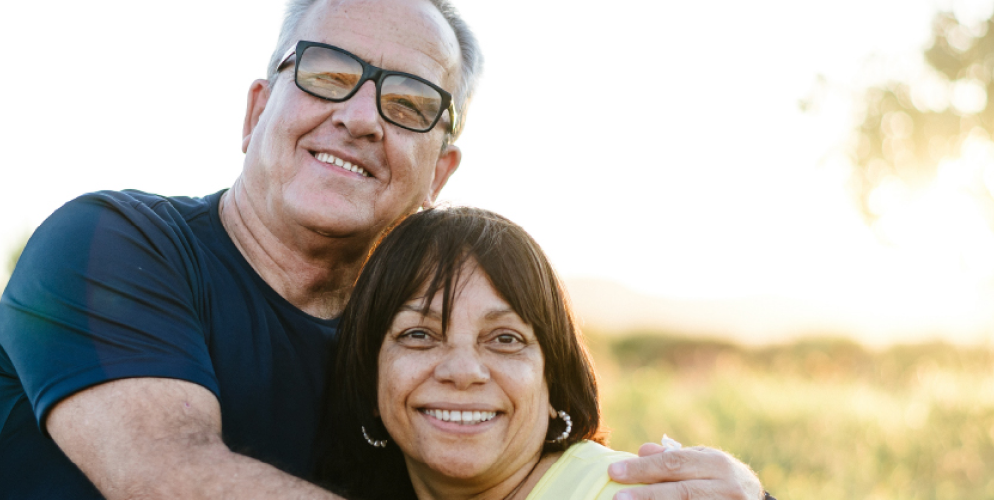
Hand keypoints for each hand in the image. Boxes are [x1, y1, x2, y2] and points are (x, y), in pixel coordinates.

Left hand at [607, 440, 762, 499]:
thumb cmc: (719, 477)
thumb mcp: (702, 461)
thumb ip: (673, 457)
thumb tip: (642, 450)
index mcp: (716, 463)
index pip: (674, 463)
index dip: (643, 468)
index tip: (614, 472)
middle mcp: (724, 487)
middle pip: (680, 491)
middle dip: (646, 495)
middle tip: (617, 498)